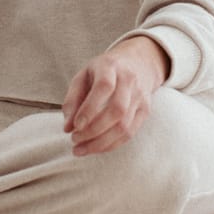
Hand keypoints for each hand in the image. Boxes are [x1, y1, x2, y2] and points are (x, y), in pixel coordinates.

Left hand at [62, 37, 169, 156]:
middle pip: (117, 110)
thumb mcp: (83, 76)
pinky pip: (130, 133)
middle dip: (94, 130)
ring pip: (124, 126)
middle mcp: (129, 81)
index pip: (104, 87)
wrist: (138, 63)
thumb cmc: (103, 72)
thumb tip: (67, 127)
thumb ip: (72, 100)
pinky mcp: (145, 111)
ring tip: (81, 149)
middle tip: (75, 139)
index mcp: (110, 67)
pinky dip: (111, 145)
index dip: (90, 109)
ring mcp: (140, 97)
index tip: (76, 126)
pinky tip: (96, 148)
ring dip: (101, 143)